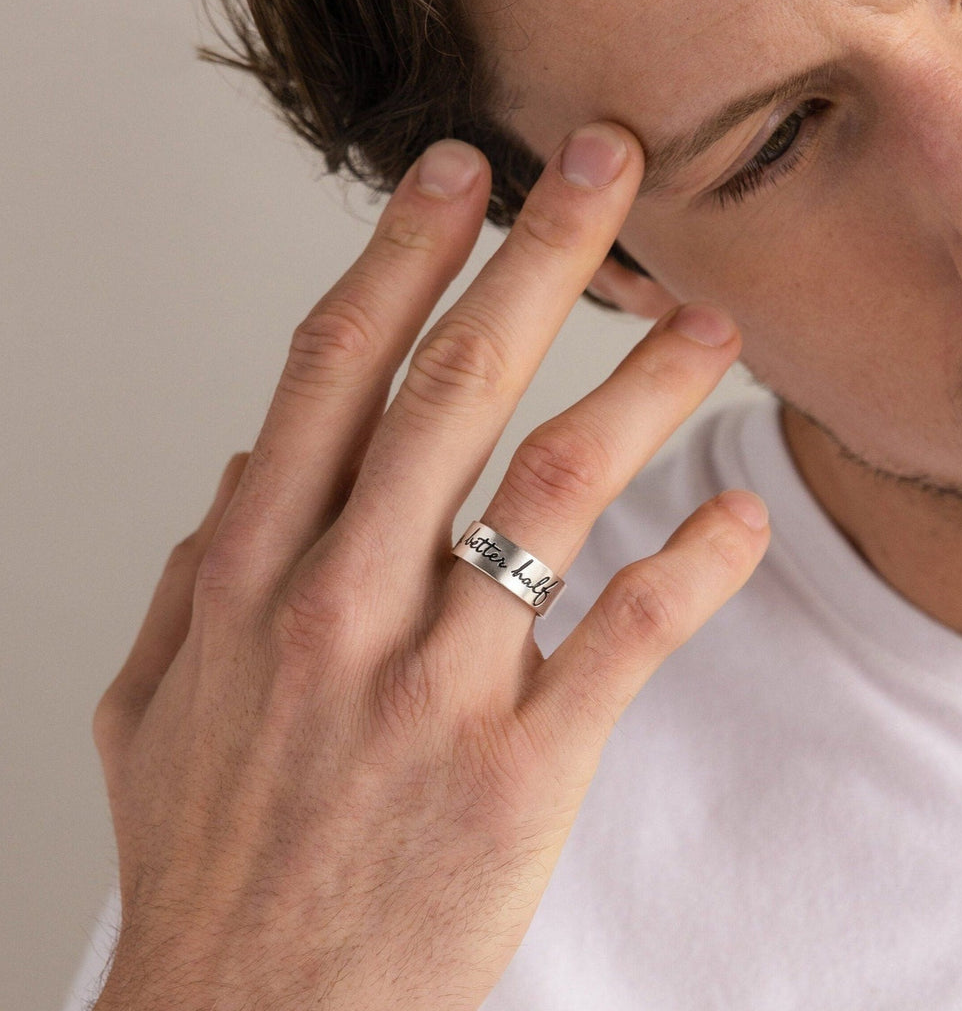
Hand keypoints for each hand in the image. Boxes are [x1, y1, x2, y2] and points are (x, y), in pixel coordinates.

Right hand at [93, 123, 768, 1009]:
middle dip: (534, 259)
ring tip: (707, 323)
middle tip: (595, 173)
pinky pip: (625, 636)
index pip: (332, 372)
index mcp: (255, 579)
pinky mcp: (521, 768)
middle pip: (454, 388)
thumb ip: (193, 576)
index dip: (400, 258)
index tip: (452, 182)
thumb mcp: (153, 708)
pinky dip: (695, 564)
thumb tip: (244, 473)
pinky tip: (736, 513)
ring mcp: (435, 686)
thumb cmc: (214, 861)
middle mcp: (344, 607)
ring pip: (558, 491)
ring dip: (646, 390)